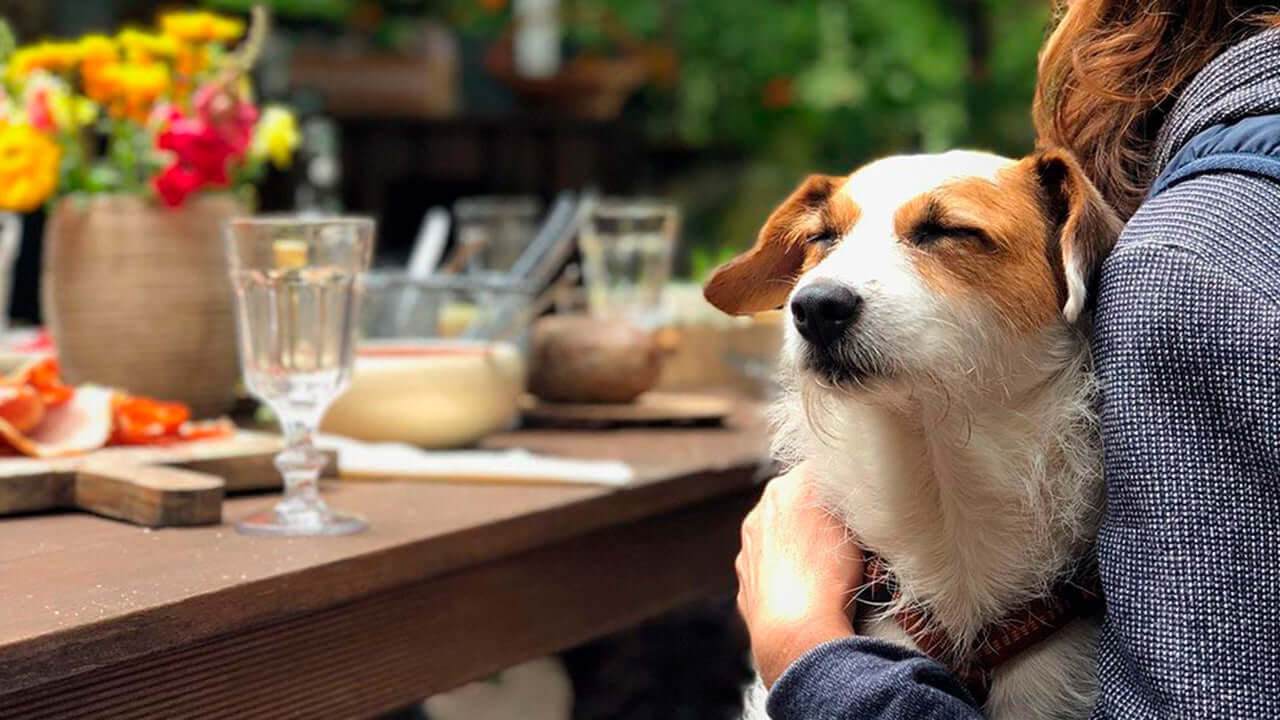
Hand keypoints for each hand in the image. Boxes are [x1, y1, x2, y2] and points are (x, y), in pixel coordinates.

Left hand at [736, 462, 861, 687]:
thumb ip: (848, 501)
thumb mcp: (855, 525)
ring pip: (781, 536)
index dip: (843, 486)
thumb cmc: (830, 574)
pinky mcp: (746, 580)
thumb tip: (852, 494)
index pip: (820, 470)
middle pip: (796, 502)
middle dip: (819, 515)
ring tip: (828, 569)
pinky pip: (772, 569)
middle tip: (847, 538)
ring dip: (800, 545)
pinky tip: (807, 590)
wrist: (795, 629)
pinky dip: (788, 575)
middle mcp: (760, 512)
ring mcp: (748, 547)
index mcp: (786, 488)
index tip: (859, 505)